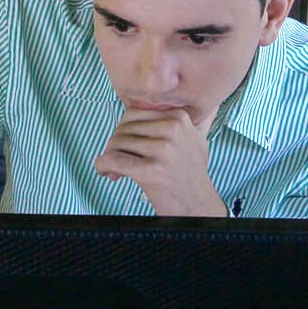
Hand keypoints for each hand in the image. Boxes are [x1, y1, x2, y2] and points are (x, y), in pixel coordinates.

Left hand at [93, 107, 226, 216]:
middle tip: (120, 162)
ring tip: (116, 170)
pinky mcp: (151, 170)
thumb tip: (204, 102)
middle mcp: (173, 130)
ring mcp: (163, 150)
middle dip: (116, 145)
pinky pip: (112, 160)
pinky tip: (107, 172)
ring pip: (115, 143)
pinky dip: (103, 166)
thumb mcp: (197, 140)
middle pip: (123, 128)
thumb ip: (194, 120)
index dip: (125, 131)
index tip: (128, 147)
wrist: (197, 206)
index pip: (133, 113)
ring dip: (109, 158)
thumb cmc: (191, 175)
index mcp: (179, 118)